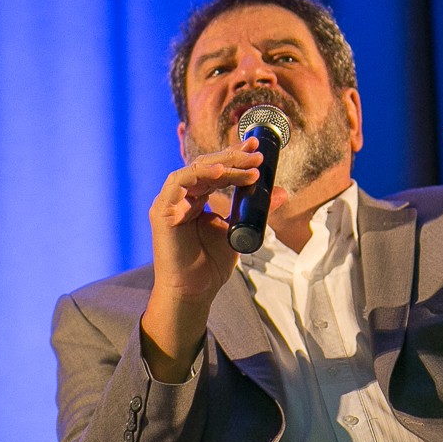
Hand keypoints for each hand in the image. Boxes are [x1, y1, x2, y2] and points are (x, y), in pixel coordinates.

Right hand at [149, 139, 267, 301]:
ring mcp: (170, 202)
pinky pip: (179, 182)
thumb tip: (281, 191)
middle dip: (233, 156)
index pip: (216, 171)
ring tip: (248, 166)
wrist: (194, 291)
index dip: (235, 158)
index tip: (257, 149)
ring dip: (223, 165)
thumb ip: (256, 211)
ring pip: (196, 170)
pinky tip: (220, 173)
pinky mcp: (162, 210)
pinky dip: (199, 174)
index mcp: (196, 198)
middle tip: (257, 153)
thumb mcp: (239, 231)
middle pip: (206, 166)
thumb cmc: (210, 265)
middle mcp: (182, 196)